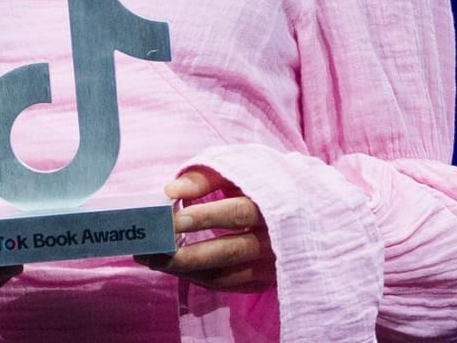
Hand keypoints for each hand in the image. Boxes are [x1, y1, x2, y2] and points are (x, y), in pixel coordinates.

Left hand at [134, 167, 274, 292]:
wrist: (304, 209)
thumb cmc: (261, 183)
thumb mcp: (240, 170)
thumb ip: (205, 177)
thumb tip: (171, 190)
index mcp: (272, 205)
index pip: (237, 213)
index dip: (206, 217)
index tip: (173, 220)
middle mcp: (275, 240)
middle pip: (229, 251)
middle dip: (188, 254)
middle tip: (152, 251)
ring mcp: (272, 265)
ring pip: (225, 275)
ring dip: (187, 271)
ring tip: (153, 261)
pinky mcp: (265, 281)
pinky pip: (228, 285)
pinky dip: (200, 279)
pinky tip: (176, 269)